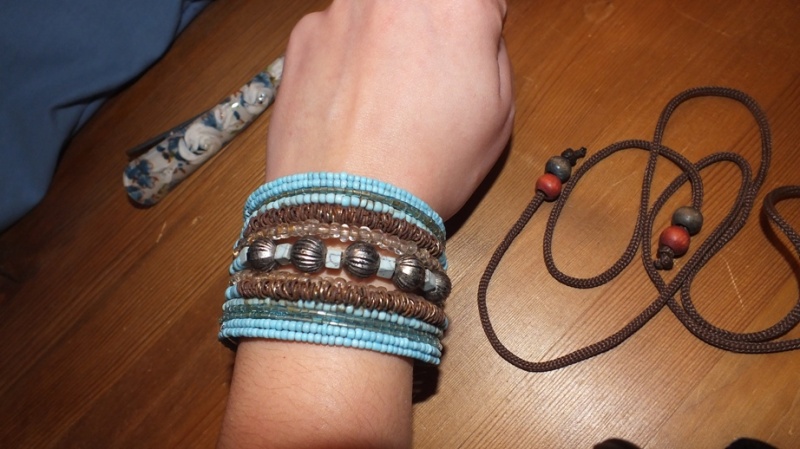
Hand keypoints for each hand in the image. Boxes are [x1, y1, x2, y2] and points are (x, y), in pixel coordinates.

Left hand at [266, 0, 513, 219]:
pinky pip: (337, 35)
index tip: (468, 56)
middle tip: (424, 81)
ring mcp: (342, 10)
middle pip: (420, 4)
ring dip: (385, 42)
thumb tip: (475, 32)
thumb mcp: (499, 113)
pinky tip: (352, 105)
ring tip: (383, 102)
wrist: (348, 204)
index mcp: (454, 3)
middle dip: (425, 32)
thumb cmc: (427, 166)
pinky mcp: (303, 36)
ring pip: (377, 15)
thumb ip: (492, 49)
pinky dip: (346, 60)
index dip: (477, 31)